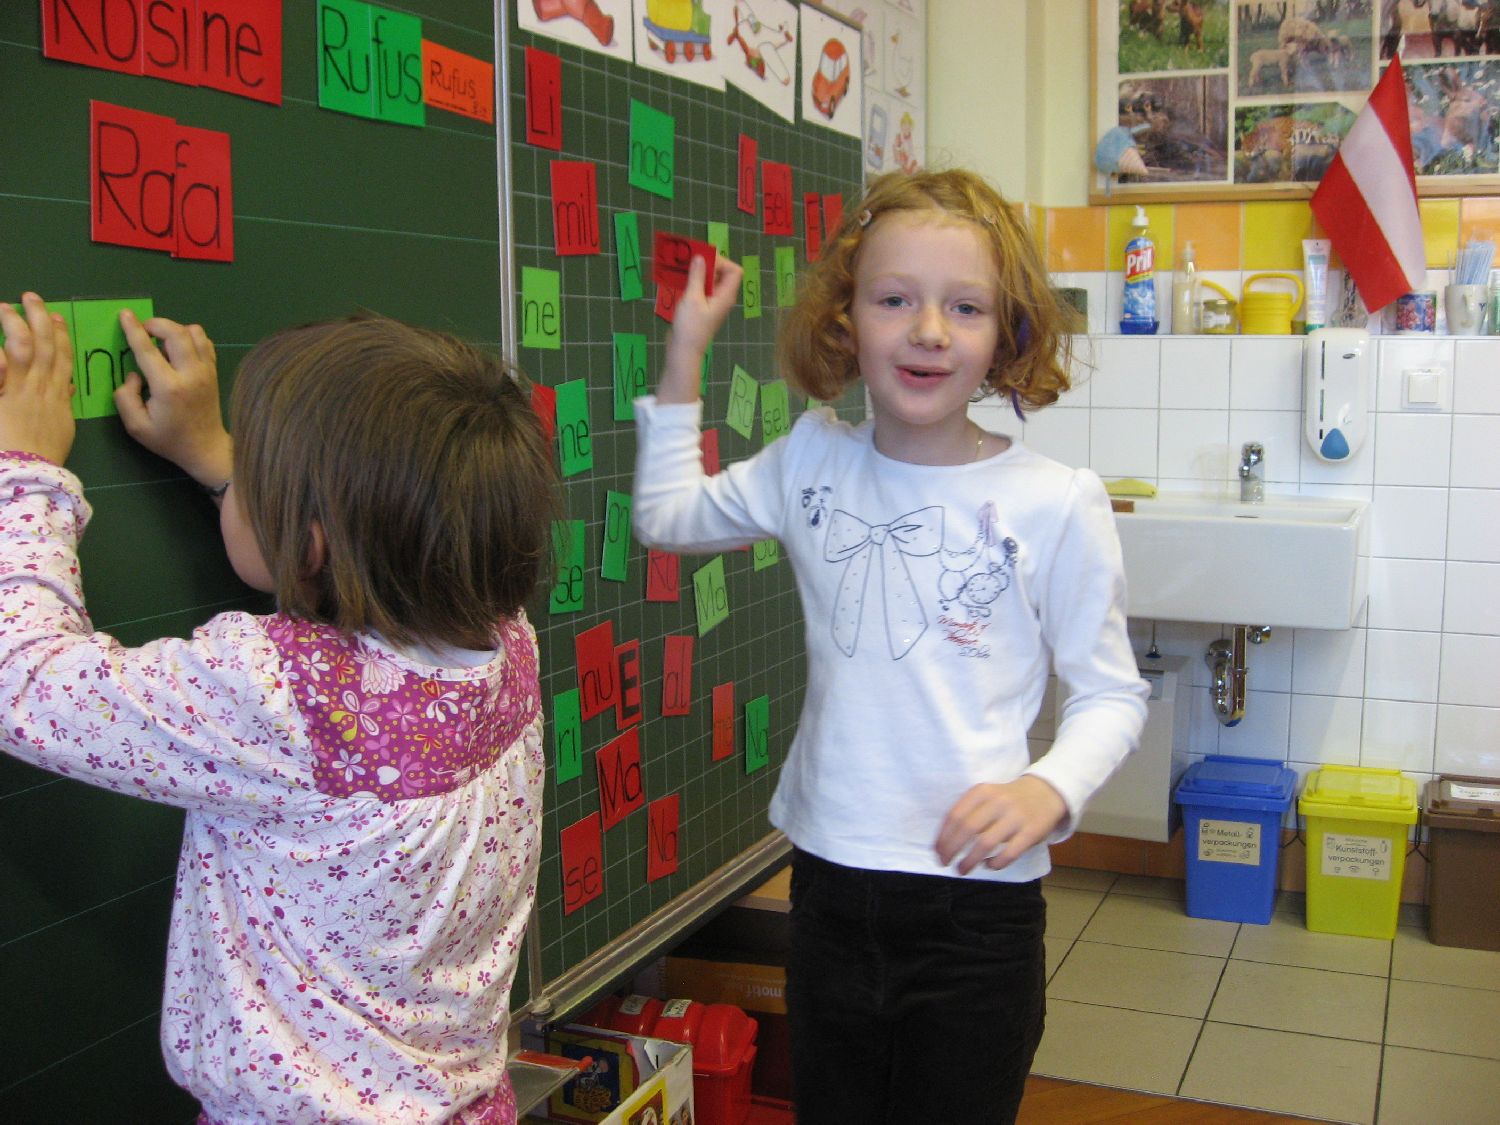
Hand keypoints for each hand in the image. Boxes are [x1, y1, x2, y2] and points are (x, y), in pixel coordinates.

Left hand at [0, 293, 76, 464]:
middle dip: (39, 321)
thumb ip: (61, 405)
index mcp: (58, 399)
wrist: (30, 478)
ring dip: (17, 326)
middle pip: (44, 349)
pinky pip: (2, 371)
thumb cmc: (42, 458)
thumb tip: (68, 388)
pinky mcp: (4, 401)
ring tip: (8, 307)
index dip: (60, 336)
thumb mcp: (61, 430)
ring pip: (23, 351)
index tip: (56, 316)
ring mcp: (21, 394)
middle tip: (32, 298)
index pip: (62, 360)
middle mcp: (42, 391)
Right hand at [115, 309, 231, 487]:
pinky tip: (179, 348)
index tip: (125, 314)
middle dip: (156, 323)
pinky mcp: (213, 371)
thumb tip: (134, 374)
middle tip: (143, 329)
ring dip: (175, 329)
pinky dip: (190, 336)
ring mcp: (206, 371)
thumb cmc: (169, 439)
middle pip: (176, 332)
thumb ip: (125, 397)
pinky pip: (205, 342)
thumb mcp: (136, 426)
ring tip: (161, 340)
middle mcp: (191, 374)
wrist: (205, 447)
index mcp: (168, 387)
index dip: (134, 329)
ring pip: (194, 333)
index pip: (148, 350)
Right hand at [657, 255, 743, 403]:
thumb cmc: (690, 325)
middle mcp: (722, 298)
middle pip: (722, 274)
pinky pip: (701, 290)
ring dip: (697, 274)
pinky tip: (678, 282)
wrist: (683, 351)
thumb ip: (697, 276)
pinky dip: (692, 283)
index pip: (734, 270)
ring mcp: (713, 303)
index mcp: (725, 295)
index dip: (721, 261)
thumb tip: (700, 257)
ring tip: (681, 269)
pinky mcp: (703, 308)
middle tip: (689, 261)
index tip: (704, 262)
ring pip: (709, 281)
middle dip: (706, 265)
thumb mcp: (692, 297)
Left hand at [935, 775, 1067, 874]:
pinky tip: (988, 865)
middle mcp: (997, 801)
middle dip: (951, 849)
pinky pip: (1009, 853)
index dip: (943, 835)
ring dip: (969, 860)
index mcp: (982, 791)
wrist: (1045, 793)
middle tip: (944, 862)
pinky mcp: (1031, 832)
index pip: (955, 815)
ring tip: (962, 869)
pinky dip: (995, 863)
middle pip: (967, 829)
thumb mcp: (986, 795)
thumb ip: (968, 812)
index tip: (936, 851)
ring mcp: (1016, 816)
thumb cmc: (1007, 800)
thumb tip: (943, 841)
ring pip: (985, 843)